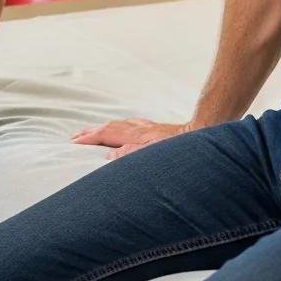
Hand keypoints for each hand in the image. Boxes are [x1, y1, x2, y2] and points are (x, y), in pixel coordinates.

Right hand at [70, 118, 190, 158]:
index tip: (73, 143)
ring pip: (121, 124)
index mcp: (137, 136)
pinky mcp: (160, 130)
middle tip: (75, 136)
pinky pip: (134, 124)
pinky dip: (122, 126)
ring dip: (104, 127)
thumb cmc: (184, 149)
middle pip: (110, 127)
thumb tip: (109, 156)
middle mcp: (141, 129)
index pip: (106, 135)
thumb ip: (132, 156)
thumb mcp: (156, 156)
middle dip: (91, 131)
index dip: (89, 138)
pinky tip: (125, 128)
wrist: (207, 130)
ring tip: (93, 131)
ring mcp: (150, 128)